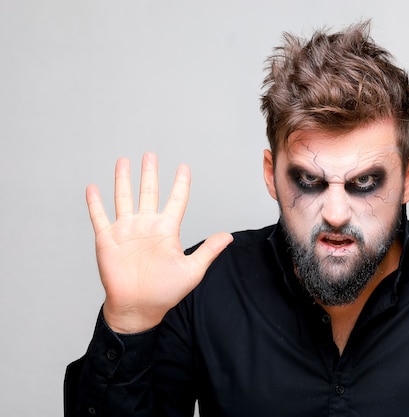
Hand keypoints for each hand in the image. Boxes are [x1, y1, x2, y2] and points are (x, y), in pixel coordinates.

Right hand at [86, 152, 232, 333]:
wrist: (138, 308)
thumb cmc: (166, 292)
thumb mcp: (192, 270)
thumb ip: (209, 250)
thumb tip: (228, 236)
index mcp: (167, 230)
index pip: (176, 200)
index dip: (180, 184)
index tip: (184, 167)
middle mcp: (146, 225)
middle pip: (148, 192)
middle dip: (149, 173)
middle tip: (150, 155)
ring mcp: (126, 230)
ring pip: (124, 198)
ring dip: (123, 179)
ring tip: (124, 161)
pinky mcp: (108, 239)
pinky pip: (100, 216)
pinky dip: (95, 202)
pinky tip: (93, 188)